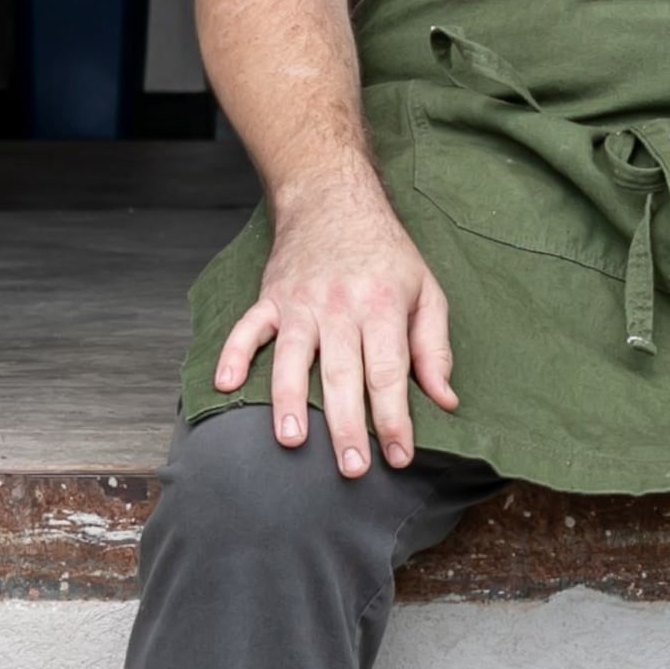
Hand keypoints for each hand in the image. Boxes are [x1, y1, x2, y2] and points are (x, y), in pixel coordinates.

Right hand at [211, 165, 459, 476]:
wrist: (333, 199)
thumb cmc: (386, 254)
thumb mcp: (426, 292)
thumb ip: (434, 348)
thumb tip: (445, 400)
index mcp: (381, 307)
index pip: (390, 372)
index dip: (396, 418)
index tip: (400, 456)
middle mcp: (339, 307)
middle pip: (343, 374)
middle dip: (348, 425)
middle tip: (351, 468)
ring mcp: (300, 303)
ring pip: (292, 358)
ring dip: (289, 399)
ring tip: (292, 439)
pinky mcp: (270, 299)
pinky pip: (247, 329)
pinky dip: (232, 354)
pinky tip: (224, 385)